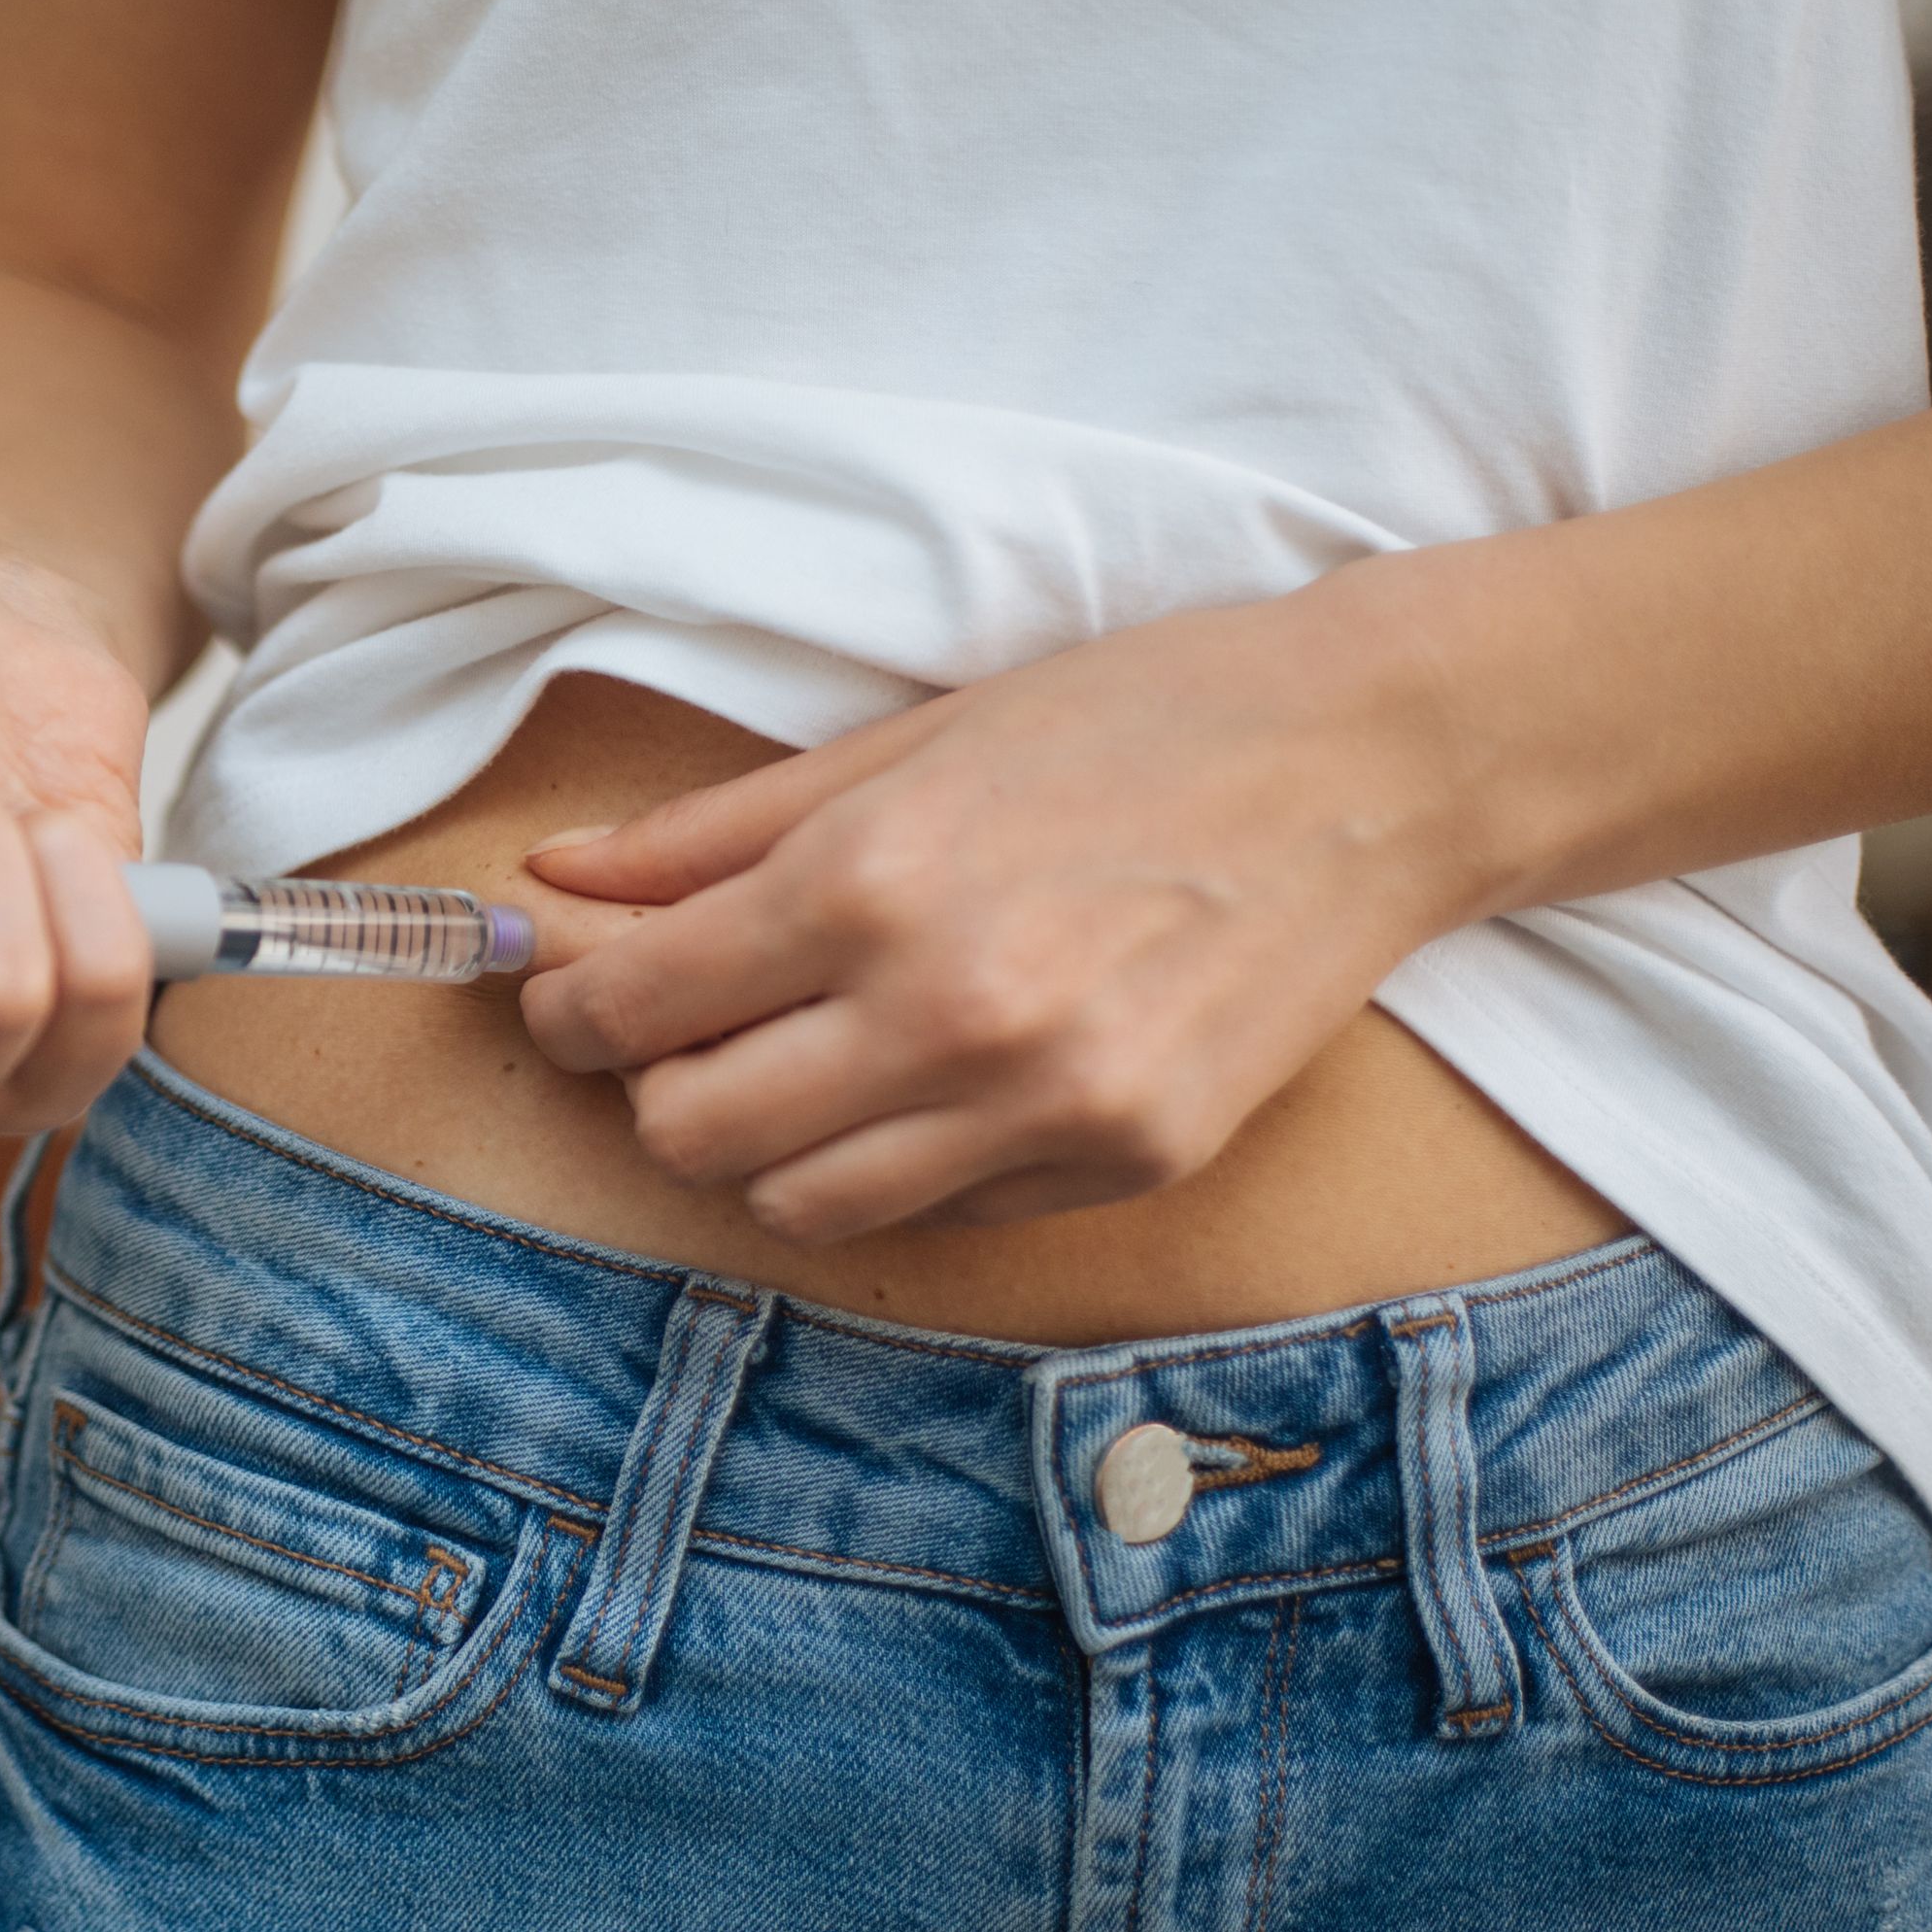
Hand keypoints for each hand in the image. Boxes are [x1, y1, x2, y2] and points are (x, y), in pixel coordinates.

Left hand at [517, 586, 1484, 1239]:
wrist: (1375, 762)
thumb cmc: (1135, 721)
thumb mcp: (905, 741)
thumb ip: (714, 833)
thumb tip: (556, 883)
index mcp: (871, 885)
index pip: (630, 1007)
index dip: (565, 1009)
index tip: (566, 994)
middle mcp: (947, 1014)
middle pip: (689, 1135)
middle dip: (652, 1086)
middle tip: (680, 1030)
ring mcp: (1045, 1107)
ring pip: (796, 1204)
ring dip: (762, 1146)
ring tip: (803, 1060)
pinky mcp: (1128, 1162)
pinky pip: (935, 1210)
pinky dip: (894, 1162)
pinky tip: (931, 1077)